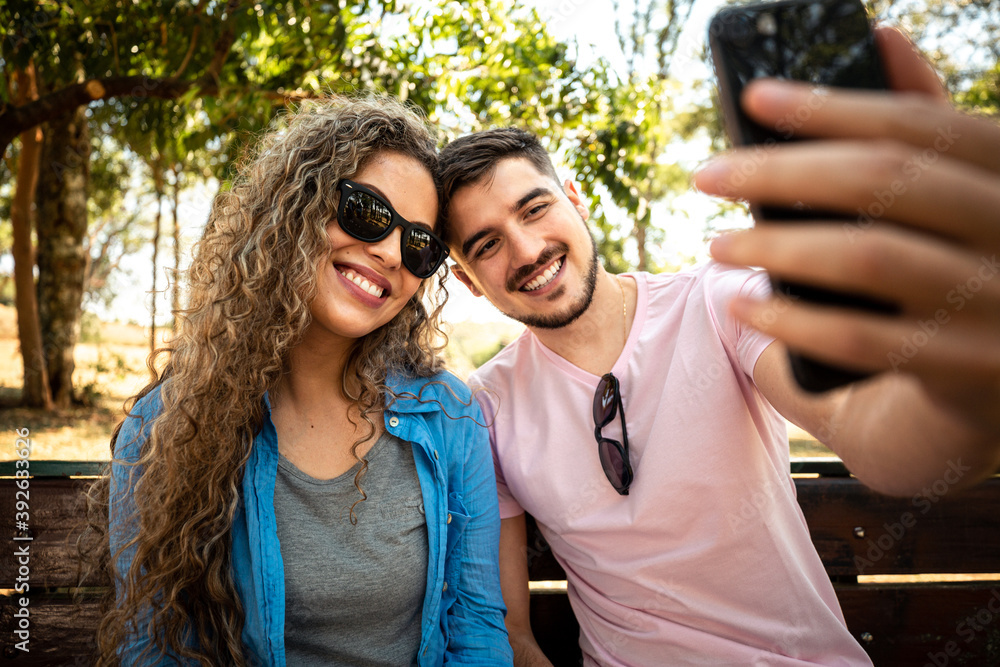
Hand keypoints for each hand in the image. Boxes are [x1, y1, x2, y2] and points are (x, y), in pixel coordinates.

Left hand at [695, 26, 999, 433]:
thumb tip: (881, 36)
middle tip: (705, 175)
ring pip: (870, 255)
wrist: (998, 391)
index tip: (753, 98)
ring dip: (776, 246)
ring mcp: (998, 302)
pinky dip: (792, 320)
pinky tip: (745, 309)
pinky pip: (862, 338)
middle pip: (884, 180)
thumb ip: (922, 125)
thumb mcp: (954, 194)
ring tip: (717, 244)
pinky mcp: (968, 369)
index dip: (829, 106)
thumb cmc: (955, 275)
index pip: (916, 123)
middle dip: (779, 171)